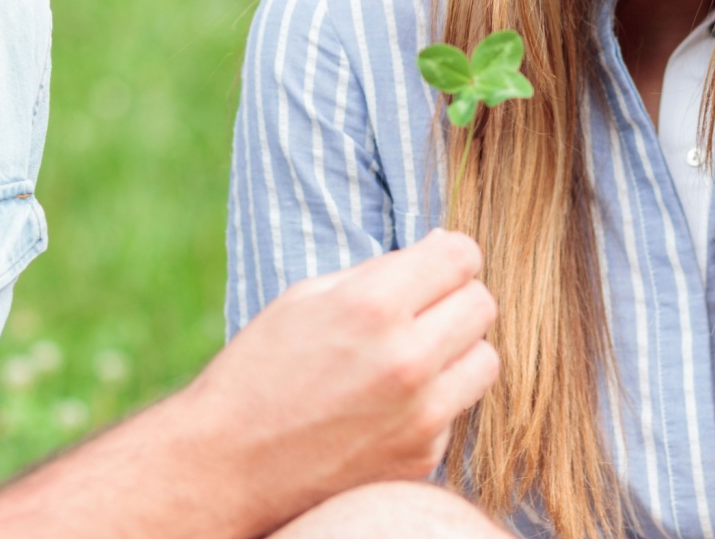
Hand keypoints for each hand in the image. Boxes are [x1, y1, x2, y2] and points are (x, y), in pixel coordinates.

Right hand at [179, 229, 499, 531]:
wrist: (228, 466)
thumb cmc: (259, 370)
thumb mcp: (306, 297)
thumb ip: (379, 271)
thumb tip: (443, 248)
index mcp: (375, 305)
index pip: (462, 255)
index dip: (449, 255)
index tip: (432, 266)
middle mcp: (408, 358)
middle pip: (483, 304)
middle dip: (456, 298)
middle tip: (422, 309)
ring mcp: (421, 414)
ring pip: (486, 359)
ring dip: (459, 350)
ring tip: (415, 355)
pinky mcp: (423, 455)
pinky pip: (457, 410)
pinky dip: (435, 401)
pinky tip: (389, 403)